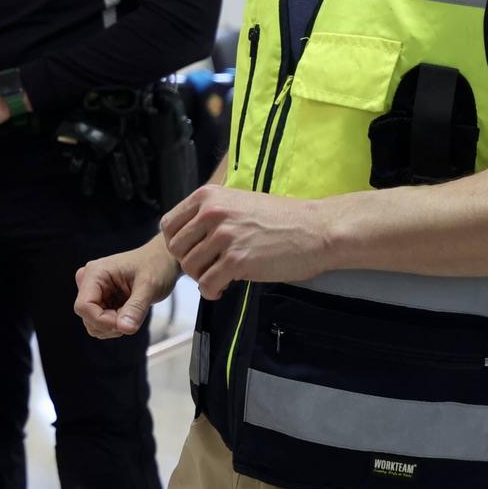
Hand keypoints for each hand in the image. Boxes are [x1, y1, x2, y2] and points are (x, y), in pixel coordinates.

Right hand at [75, 235, 180, 337]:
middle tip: (133, 315)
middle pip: (87, 316)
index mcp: (95, 273)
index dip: (102, 321)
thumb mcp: (149, 287)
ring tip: (132, 312)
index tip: (124, 324)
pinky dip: (115, 324)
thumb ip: (136, 308)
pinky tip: (129, 313)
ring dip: (113, 326)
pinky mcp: (100, 299)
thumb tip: (125, 328)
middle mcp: (89, 281)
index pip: (84, 306)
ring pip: (92, 322)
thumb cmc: (156, 266)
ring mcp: (94, 291)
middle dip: (110, 324)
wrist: (162, 260)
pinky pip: (101, 322)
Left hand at [161, 184, 334, 299]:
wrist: (318, 230)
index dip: (177, 243)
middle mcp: (212, 213)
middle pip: (176, 249)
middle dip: (189, 262)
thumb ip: (211, 213)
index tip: (192, 252)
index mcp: (208, 196)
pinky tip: (224, 288)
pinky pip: (207, 284)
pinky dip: (212, 291)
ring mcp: (224, 236)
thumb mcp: (239, 202)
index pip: (169, 225)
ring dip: (202, 277)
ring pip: (190, 268)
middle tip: (209, 267)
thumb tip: (187, 235)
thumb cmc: (282, 219)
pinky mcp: (237, 261)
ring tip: (220, 276)